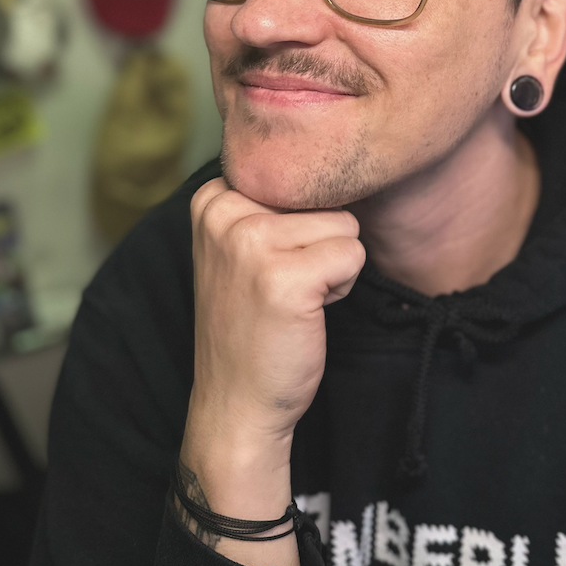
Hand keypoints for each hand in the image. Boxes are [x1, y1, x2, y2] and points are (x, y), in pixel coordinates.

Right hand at [185, 176, 365, 451]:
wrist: (236, 404)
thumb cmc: (252, 322)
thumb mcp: (243, 246)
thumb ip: (271, 201)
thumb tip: (334, 160)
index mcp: (213, 197)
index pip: (299, 173)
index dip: (301, 221)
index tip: (269, 262)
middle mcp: (225, 212)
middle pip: (325, 197)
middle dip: (320, 242)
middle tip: (283, 286)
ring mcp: (252, 242)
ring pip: (345, 224)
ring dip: (332, 265)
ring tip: (294, 297)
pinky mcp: (286, 277)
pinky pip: (353, 255)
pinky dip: (341, 288)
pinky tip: (305, 312)